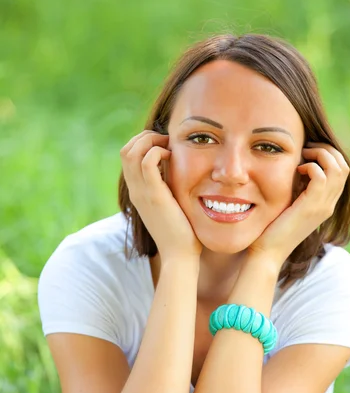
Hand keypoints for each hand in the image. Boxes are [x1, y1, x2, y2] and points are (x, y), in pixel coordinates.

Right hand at [120, 130, 202, 262]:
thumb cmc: (181, 233)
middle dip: (145, 137)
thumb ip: (168, 189)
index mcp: (137, 192)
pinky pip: (148, 162)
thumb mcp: (170, 205)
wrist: (179, 255)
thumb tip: (177, 174)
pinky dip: (158, 151)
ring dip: (150, 140)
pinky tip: (172, 157)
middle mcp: (135, 190)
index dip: (143, 143)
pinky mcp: (154, 195)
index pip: (128, 157)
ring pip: (131, 152)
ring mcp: (142, 192)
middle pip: (125, 150)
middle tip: (166, 141)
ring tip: (168, 146)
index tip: (165, 145)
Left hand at [247, 142, 349, 267]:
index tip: (308, 152)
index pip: (342, 172)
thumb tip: (297, 167)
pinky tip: (297, 169)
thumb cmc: (272, 229)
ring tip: (304, 155)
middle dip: (328, 150)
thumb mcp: (290, 204)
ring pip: (338, 168)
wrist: (268, 252)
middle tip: (307, 148)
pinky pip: (321, 176)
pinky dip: (311, 166)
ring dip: (321, 154)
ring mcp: (322, 206)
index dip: (329, 156)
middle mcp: (329, 205)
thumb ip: (298, 188)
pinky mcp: (311, 207)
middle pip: (344, 167)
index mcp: (325, 204)